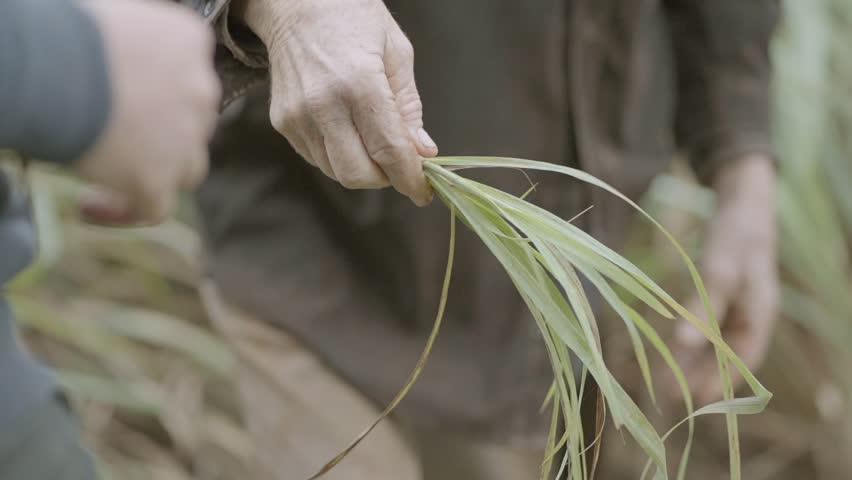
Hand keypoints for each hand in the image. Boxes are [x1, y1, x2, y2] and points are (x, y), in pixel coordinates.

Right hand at [76, 0, 220, 224]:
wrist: (52, 64)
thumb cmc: (67, 31)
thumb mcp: (115, 17)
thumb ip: (135, 42)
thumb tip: (119, 62)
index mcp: (190, 42)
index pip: (188, 71)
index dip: (160, 88)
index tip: (121, 96)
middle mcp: (200, 90)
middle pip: (192, 120)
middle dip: (162, 129)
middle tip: (114, 134)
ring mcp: (184, 140)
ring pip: (188, 167)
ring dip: (157, 171)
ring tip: (111, 173)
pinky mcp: (157, 180)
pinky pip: (154, 209)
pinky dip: (127, 211)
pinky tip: (90, 206)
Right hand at [235, 0, 437, 205]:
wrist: (294, 2)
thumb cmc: (351, 17)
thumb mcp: (396, 52)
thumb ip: (409, 107)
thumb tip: (423, 152)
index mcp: (360, 84)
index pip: (389, 151)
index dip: (410, 179)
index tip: (423, 192)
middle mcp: (324, 105)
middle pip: (359, 174)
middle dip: (385, 178)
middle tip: (398, 164)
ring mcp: (298, 117)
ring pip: (337, 171)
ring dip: (362, 169)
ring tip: (373, 142)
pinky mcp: (284, 123)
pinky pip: (318, 158)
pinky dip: (339, 156)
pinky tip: (347, 131)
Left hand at [670, 155, 778, 404]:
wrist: (742, 202)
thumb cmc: (735, 234)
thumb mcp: (721, 270)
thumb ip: (704, 306)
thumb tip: (682, 343)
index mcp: (760, 315)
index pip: (742, 362)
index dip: (720, 384)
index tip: (694, 400)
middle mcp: (749, 316)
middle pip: (726, 358)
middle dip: (700, 378)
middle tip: (670, 398)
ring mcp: (736, 307)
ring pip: (714, 345)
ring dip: (691, 363)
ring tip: (664, 382)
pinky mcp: (721, 297)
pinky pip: (706, 328)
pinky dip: (689, 341)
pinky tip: (670, 351)